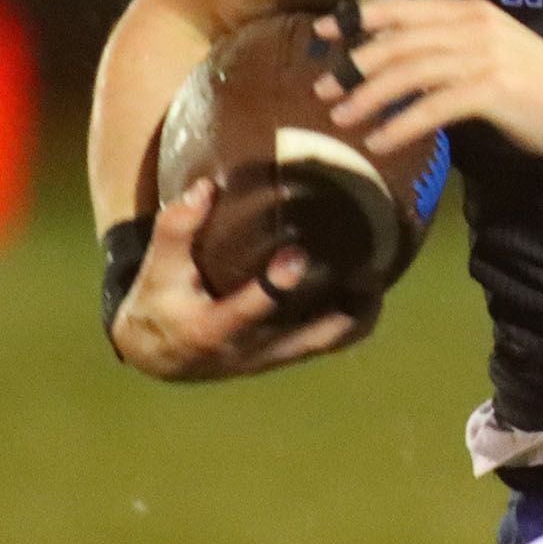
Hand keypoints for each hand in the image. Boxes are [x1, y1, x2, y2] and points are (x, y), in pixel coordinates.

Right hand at [109, 179, 374, 380]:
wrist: (160, 352)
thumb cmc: (160, 300)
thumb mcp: (158, 268)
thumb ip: (177, 228)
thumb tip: (205, 187)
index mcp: (210, 330)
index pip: (245, 312)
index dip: (273, 288)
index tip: (298, 255)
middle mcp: (248, 351)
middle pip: (302, 334)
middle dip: (337, 307)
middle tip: (369, 270)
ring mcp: (272, 357)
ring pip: (325, 342)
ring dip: (357, 315)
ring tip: (383, 276)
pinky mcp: (286, 354)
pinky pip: (329, 343)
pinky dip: (356, 321)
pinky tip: (375, 289)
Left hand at [320, 0, 542, 161]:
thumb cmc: (532, 82)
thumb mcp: (487, 51)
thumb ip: (446, 47)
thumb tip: (390, 60)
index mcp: (472, 11)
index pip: (407, 8)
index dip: (361, 17)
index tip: (324, 30)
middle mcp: (476, 27)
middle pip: (402, 41)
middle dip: (356, 64)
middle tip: (323, 87)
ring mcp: (486, 57)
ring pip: (412, 71)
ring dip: (371, 96)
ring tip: (343, 117)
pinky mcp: (494, 90)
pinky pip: (434, 106)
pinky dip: (402, 124)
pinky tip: (381, 141)